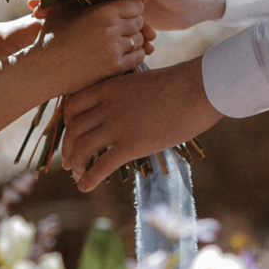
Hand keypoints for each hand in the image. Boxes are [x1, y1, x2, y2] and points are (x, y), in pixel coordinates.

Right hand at [37, 0, 151, 95]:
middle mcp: (113, 28)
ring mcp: (115, 49)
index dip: (134, 6)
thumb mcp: (62, 9)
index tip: (129, 10)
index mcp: (104, 11)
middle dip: (134, 23)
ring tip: (122, 41)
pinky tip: (123, 54)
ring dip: (134, 40)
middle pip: (140, 22)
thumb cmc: (50, 37)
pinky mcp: (115, 67)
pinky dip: (135, 54)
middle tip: (124, 27)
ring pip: (140, 40)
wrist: (42, 69)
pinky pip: (138, 57)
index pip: (136, 4)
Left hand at [61, 57, 221, 190]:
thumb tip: (129, 106)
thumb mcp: (144, 81)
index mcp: (109, 87)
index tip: (72, 135)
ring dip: (76, 165)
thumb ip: (128, 94)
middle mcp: (107, 106)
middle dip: (68, 149)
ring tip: (78, 174)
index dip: (67, 124)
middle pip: (73, 130)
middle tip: (71, 162)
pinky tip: (85, 187)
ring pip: (81, 149)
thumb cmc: (181, 83)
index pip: (72, 107)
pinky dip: (89, 179)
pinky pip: (100, 166)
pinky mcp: (131, 145)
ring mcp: (118, 126)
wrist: (200, 88)